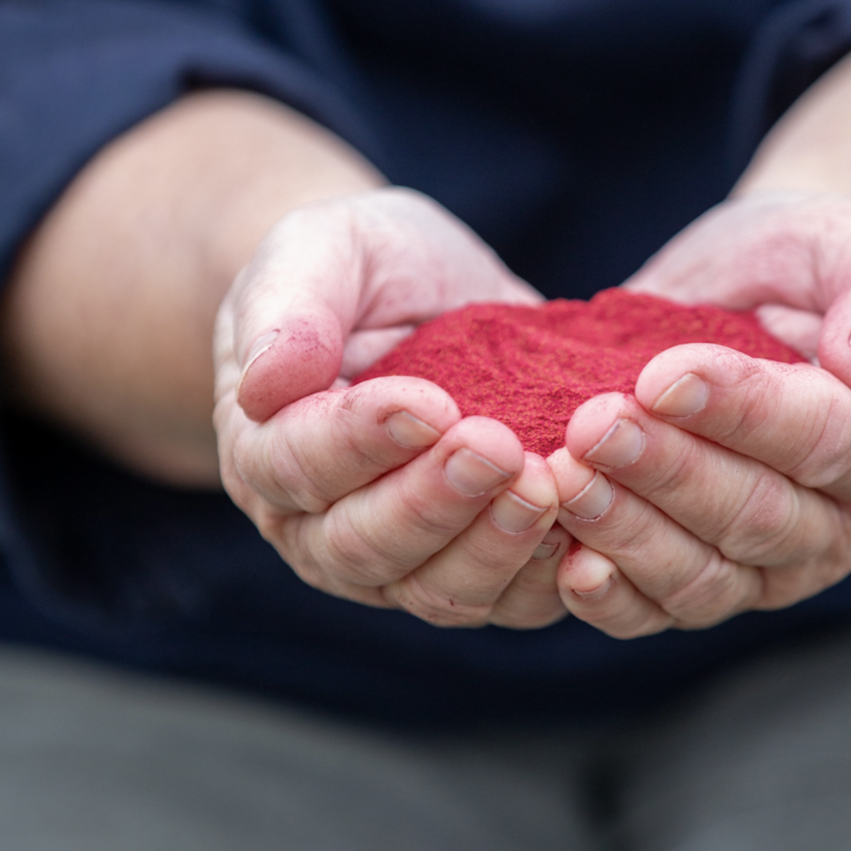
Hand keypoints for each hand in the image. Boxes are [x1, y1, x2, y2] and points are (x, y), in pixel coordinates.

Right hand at [214, 188, 569, 628]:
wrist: (427, 295)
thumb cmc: (361, 267)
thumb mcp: (320, 250)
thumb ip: (289, 306)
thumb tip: (266, 382)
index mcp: (266, 448)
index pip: (297, 465)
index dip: (358, 442)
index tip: (424, 403)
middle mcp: (320, 526)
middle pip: (363, 546)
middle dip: (435, 502)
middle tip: (500, 450)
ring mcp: (399, 561)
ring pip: (436, 590)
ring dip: (493, 546)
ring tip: (547, 486)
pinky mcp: (475, 571)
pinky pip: (507, 600)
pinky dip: (546, 575)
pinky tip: (584, 526)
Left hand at [547, 193, 850, 637]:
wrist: (751, 299)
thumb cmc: (811, 269)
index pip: (820, 440)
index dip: (740, 411)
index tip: (661, 376)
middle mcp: (833, 525)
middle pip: (755, 516)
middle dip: (668, 473)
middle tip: (593, 427)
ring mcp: (763, 569)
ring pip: (701, 576)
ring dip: (627, 532)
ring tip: (564, 478)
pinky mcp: (695, 588)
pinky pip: (653, 611)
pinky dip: (608, 596)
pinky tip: (563, 561)